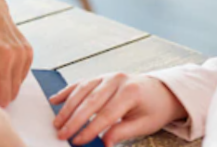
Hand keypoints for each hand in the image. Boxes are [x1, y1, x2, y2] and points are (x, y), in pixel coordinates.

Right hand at [50, 73, 185, 146]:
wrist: (161, 91)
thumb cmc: (153, 109)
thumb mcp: (144, 124)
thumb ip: (122, 132)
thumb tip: (104, 143)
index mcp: (130, 92)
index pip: (106, 114)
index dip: (90, 129)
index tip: (77, 141)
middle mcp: (116, 80)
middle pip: (90, 101)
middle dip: (74, 120)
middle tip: (62, 134)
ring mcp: (107, 76)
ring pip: (82, 90)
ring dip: (67, 107)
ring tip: (57, 123)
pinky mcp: (100, 76)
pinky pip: (81, 83)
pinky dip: (67, 92)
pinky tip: (55, 100)